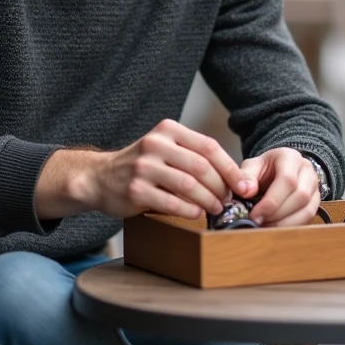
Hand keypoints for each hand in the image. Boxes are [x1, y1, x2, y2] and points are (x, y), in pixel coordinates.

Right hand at [61, 119, 256, 221]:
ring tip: (216, 209)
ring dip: (208, 201)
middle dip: (222, 187)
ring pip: (188, 185)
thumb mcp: (165, 148)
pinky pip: (171, 202)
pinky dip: (189, 210)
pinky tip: (196, 214)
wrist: (100, 177)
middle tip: (230, 201)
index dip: (231, 168)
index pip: (208, 147)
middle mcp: (155, 144)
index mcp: (168, 130)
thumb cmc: (143, 165)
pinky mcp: (135, 190)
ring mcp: (143, 167)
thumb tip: (234, 177)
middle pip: (201, 166)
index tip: (244, 186)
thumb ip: (193, 155)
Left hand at [240, 148, 320, 227]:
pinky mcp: (316, 202)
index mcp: (291, 158)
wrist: (278, 169)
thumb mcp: (252, 166)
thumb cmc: (265, 169)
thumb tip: (245, 191)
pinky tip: (275, 228)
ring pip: (307, 210)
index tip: (255, 215)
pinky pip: (308, 218)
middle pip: (300, 196)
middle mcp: (307, 170)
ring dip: (284, 223)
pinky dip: (290, 227)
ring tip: (265, 227)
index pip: (287, 180)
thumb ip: (246, 176)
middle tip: (258, 223)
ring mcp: (314, 187)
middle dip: (277, 214)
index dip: (271, 201)